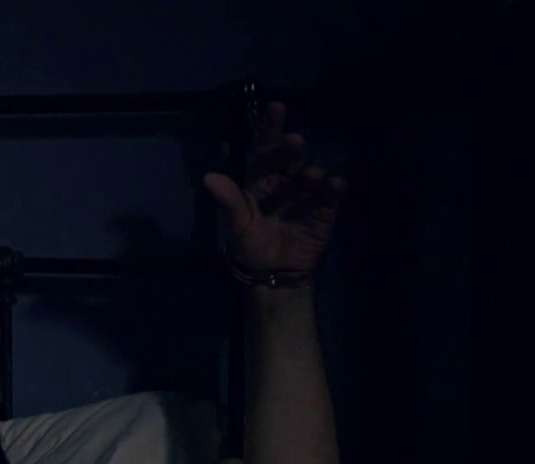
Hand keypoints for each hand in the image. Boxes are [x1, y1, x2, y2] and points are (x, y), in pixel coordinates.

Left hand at [203, 101, 346, 273]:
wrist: (273, 275)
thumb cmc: (249, 246)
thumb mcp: (236, 225)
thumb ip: (227, 201)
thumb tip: (209, 177)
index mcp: (259, 181)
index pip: (264, 150)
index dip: (270, 129)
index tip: (276, 107)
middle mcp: (284, 183)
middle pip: (288, 159)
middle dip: (290, 149)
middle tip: (294, 141)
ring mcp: (306, 195)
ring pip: (310, 176)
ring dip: (310, 173)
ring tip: (308, 176)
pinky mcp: (325, 211)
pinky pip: (331, 196)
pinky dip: (334, 189)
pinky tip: (334, 186)